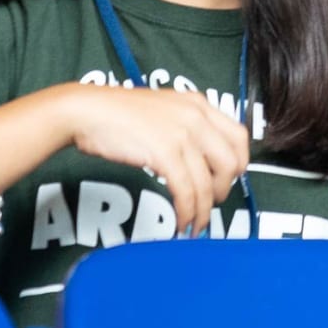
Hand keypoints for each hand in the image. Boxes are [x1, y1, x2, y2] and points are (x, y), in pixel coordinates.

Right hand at [66, 85, 251, 238]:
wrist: (87, 110)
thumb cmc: (118, 113)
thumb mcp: (164, 110)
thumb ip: (186, 127)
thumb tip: (200, 158)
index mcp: (200, 104)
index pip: (240, 137)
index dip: (239, 165)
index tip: (227, 181)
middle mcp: (197, 116)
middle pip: (232, 162)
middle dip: (224, 190)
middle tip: (210, 204)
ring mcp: (183, 134)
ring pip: (209, 182)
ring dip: (204, 210)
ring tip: (194, 223)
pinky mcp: (165, 153)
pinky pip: (186, 191)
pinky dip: (187, 212)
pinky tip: (181, 221)